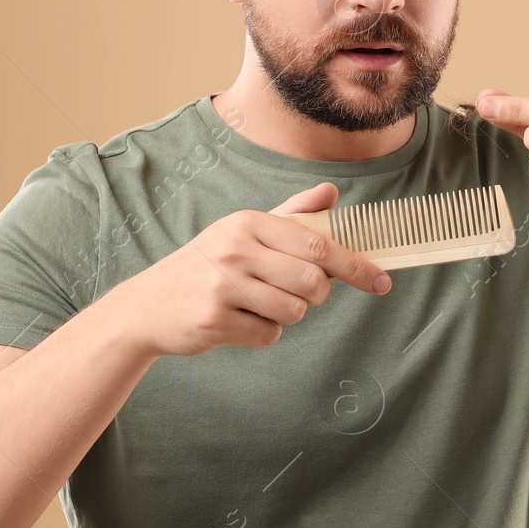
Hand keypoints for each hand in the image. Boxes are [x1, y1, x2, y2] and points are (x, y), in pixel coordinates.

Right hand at [99, 182, 391, 357]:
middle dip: (316, 295)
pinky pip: (268, 334)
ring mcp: (223, 284)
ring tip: (256, 304)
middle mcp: (236, 248)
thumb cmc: (206, 266)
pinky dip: (262, 333)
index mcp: (249, 222)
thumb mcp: (243, 232)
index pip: (320, 245)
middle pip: (313, 282)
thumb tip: (333, 192)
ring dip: (286, 315)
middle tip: (298, 294)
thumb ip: (291, 214)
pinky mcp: (215, 319)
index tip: (382, 282)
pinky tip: (238, 321)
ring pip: (294, 311)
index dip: (357, 266)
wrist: (146, 306)